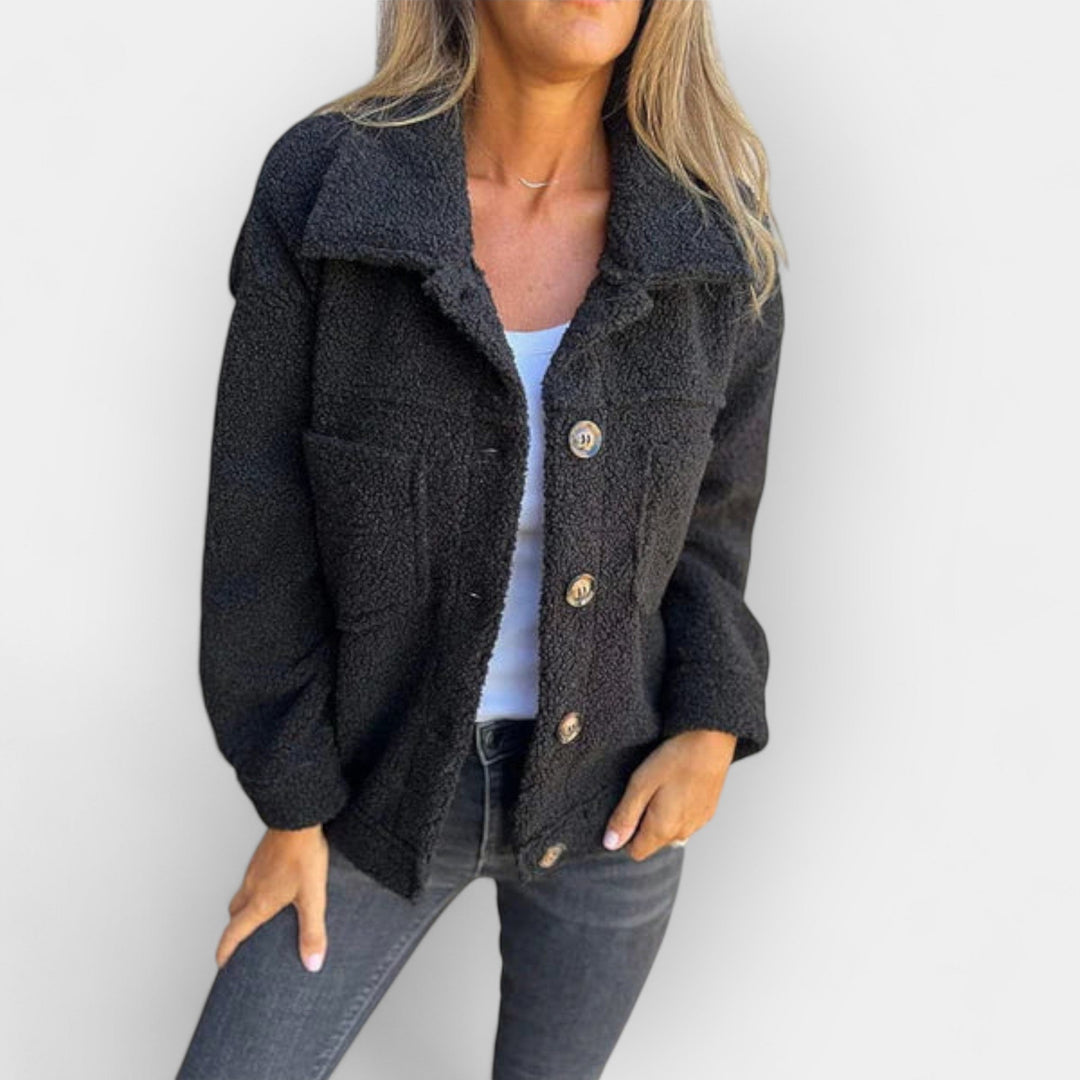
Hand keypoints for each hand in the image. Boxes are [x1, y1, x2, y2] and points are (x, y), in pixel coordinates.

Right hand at [216, 825, 330, 972]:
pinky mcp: (261, 856)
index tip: (221, 963)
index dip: (226, 951)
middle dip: (235, 930)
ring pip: (241, 895)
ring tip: (258, 915)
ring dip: (245, 908)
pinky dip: (255, 890)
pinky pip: (251, 879)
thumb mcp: (312, 897)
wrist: (298, 818)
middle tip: (240, 941)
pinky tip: (273, 886)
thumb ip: (312, 931)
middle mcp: (251, 886)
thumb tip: (312, 963)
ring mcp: (254, 869)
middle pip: (234, 914)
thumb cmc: (304, 854)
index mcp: (259, 902)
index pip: (234, 933)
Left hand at [603, 730, 736, 859]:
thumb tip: (610, 843)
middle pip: (653, 842)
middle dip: (643, 825)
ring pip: (670, 832)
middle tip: (644, 792)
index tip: (625, 810)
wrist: (712, 740)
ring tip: (661, 786)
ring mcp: (698, 822)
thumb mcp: (640, 784)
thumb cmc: (676, 758)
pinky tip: (677, 785)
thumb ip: (625, 816)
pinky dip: (678, 809)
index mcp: (663, 829)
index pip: (636, 852)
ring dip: (661, 817)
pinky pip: (686, 820)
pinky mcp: (708, 811)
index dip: (625, 836)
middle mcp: (683, 832)